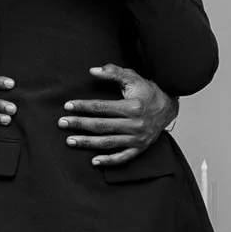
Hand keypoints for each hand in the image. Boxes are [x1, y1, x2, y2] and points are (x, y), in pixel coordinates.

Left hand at [59, 64, 179, 166]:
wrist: (169, 108)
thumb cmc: (148, 91)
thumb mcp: (133, 78)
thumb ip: (113, 72)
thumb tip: (92, 70)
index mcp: (132, 107)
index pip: (102, 107)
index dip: (83, 106)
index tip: (67, 106)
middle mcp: (135, 124)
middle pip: (102, 125)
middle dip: (80, 124)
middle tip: (62, 123)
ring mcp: (137, 139)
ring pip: (108, 142)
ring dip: (88, 143)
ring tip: (70, 141)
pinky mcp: (139, 148)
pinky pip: (123, 158)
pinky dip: (109, 160)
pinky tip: (94, 161)